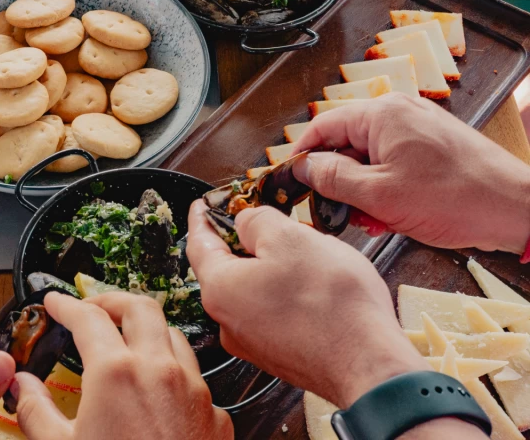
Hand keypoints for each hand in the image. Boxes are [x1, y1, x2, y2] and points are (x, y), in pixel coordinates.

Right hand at [12, 292, 231, 439]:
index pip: (88, 317)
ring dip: (147, 330)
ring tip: (125, 343)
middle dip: (113, 300)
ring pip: (173, 336)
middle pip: (141, 307)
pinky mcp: (214, 415)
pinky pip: (193, 377)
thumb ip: (37, 410)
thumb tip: (21, 386)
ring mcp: (194, 390)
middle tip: (92, 308)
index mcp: (118, 373)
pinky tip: (157, 393)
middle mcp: (161, 371)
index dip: (67, 304)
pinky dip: (171, 372)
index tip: (56, 303)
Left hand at [187, 200, 427, 407]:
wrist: (370, 364)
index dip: (202, 217)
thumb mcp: (290, 237)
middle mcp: (228, 321)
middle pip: (224, 267)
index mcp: (220, 289)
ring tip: (297, 249)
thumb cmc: (332, 303)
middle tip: (258, 218)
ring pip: (250, 289)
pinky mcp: (277, 353)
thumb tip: (246, 222)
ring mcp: (252, 342)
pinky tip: (309, 282)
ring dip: (266, 265)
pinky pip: (269, 311)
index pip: (198, 243)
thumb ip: (256, 221)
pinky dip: (281, 291)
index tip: (203, 205)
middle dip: (240, 239)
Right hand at [292, 93, 529, 252]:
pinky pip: (391, 166)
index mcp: (382, 114)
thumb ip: (332, 178)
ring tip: (372, 218)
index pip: (322, 127)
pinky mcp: (429, 149)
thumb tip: (303, 167)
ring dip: (362, 191)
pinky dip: (383, 190)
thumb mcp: (379, 194)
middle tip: (335, 211)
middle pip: (345, 145)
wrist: (515, 209)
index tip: (291, 180)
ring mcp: (416, 131)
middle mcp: (398, 114)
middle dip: (338, 182)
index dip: (302, 156)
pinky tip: (390, 215)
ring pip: (367, 160)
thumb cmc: (458, 197)